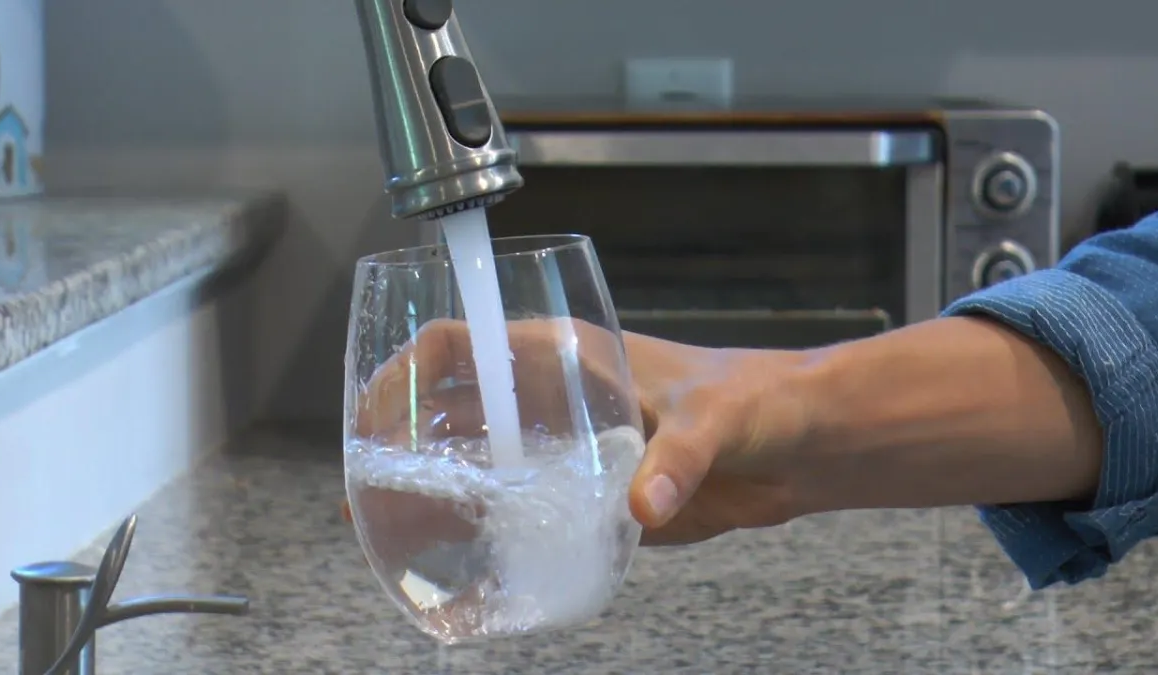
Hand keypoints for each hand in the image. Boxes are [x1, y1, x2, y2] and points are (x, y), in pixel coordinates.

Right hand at [343, 318, 816, 547]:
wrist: (795, 446)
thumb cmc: (757, 400)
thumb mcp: (713, 417)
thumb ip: (678, 458)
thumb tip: (644, 504)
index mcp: (567, 356)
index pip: (462, 342)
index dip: (407, 370)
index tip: (373, 415)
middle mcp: (555, 399)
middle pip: (454, 410)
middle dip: (401, 443)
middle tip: (363, 492)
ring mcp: (569, 448)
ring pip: (479, 462)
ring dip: (434, 490)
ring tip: (391, 531)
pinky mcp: (589, 494)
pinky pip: (523, 509)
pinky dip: (487, 529)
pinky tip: (460, 559)